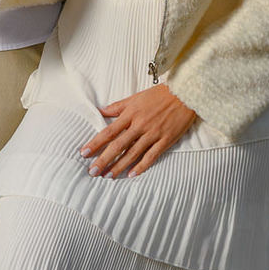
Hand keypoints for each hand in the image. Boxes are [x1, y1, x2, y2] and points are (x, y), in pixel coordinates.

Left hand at [81, 84, 196, 178]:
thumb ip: (117, 106)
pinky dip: (141, 166)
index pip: (109, 131)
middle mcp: (140, 125)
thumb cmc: (159, 95)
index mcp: (131, 114)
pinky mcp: (165, 140)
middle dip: (104, 159)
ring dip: (119, 166)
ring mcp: (153, 134)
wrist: (184, 94)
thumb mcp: (135, 98)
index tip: (84, 153)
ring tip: (108, 176)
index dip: (96, 143)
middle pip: (118, 145)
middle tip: (92, 171)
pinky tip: (131, 175)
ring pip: (133, 154)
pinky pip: (151, 156)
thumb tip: (99, 110)